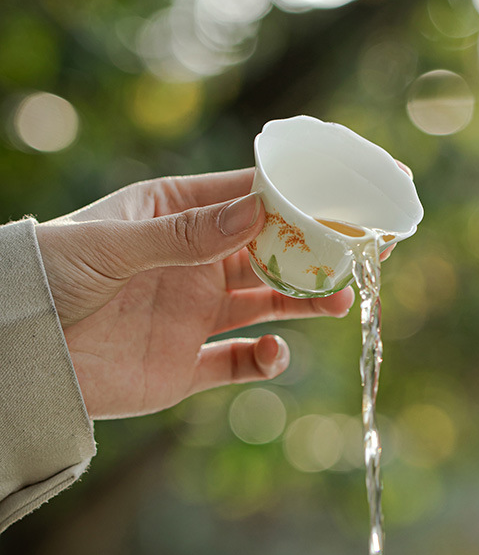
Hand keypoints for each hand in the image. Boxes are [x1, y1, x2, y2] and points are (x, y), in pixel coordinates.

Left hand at [35, 170, 353, 419]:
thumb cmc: (50, 275)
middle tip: (367, 248)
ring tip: (342, 299)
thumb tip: (259, 211)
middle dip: (318, 249)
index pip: (249, 196)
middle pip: (271, 249)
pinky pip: (240, 362)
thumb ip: (188, 234)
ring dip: (307, 300)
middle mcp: (192, 262)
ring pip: (268, 302)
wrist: (17, 352)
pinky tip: (275, 354)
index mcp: (175, 215)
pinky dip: (266, 361)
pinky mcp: (187, 364)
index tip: (348, 189)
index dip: (300, 193)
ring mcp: (192, 313)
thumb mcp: (116, 244)